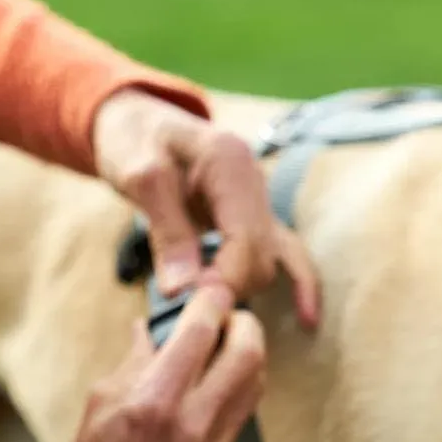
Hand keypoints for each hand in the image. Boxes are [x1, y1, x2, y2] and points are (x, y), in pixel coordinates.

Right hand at [50, 281, 266, 441]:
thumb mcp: (100, 402)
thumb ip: (135, 359)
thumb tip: (154, 327)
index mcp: (154, 400)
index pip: (201, 330)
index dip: (210, 299)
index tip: (206, 290)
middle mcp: (193, 420)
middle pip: (249, 350)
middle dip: (242, 321)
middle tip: (223, 316)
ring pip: (255, 377)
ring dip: (246, 351)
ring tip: (222, 344)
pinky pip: (245, 407)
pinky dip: (238, 382)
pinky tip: (216, 379)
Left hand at [92, 88, 320, 329]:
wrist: (136, 122)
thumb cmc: (134, 142)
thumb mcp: (141, 179)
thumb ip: (167, 232)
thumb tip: (183, 291)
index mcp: (231, 162)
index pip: (245, 239)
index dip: (222, 280)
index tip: (189, 305)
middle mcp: (255, 180)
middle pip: (261, 256)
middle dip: (229, 287)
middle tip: (186, 307)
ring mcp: (260, 199)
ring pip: (272, 261)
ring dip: (243, 288)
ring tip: (209, 313)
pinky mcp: (254, 216)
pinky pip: (286, 252)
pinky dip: (297, 283)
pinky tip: (307, 319)